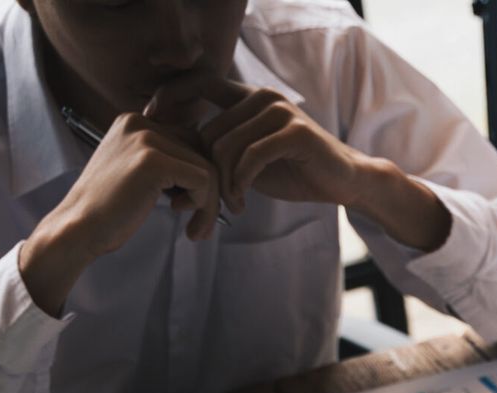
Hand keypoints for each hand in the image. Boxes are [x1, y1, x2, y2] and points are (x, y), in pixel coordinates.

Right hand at [20, 113, 221, 314]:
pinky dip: (204, 207)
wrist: (78, 229)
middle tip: (199, 222)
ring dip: (209, 205)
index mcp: (135, 122)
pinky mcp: (152, 161)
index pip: (192, 142)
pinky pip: (204, 180)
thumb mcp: (140, 175)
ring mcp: (145, 139)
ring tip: (196, 230)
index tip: (192, 206)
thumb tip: (217, 166)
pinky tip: (186, 224)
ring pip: (208, 168)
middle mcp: (139, 122)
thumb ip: (170, 162)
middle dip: (210, 192)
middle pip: (203, 152)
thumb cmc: (111, 211)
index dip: (200, 177)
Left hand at [146, 75, 363, 212]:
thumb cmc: (296, 173)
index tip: (152, 123)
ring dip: (223, 185)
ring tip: (232, 205)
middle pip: (209, 133)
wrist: (345, 182)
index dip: (170, 97)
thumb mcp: (250, 164)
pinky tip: (243, 203)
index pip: (198, 83)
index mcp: (248, 97)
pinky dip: (240, 185)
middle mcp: (262, 97)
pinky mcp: (294, 132)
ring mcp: (279, 111)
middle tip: (212, 203)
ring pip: (226, 148)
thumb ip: (218, 161)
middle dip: (205, 173)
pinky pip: (250, 158)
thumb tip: (175, 186)